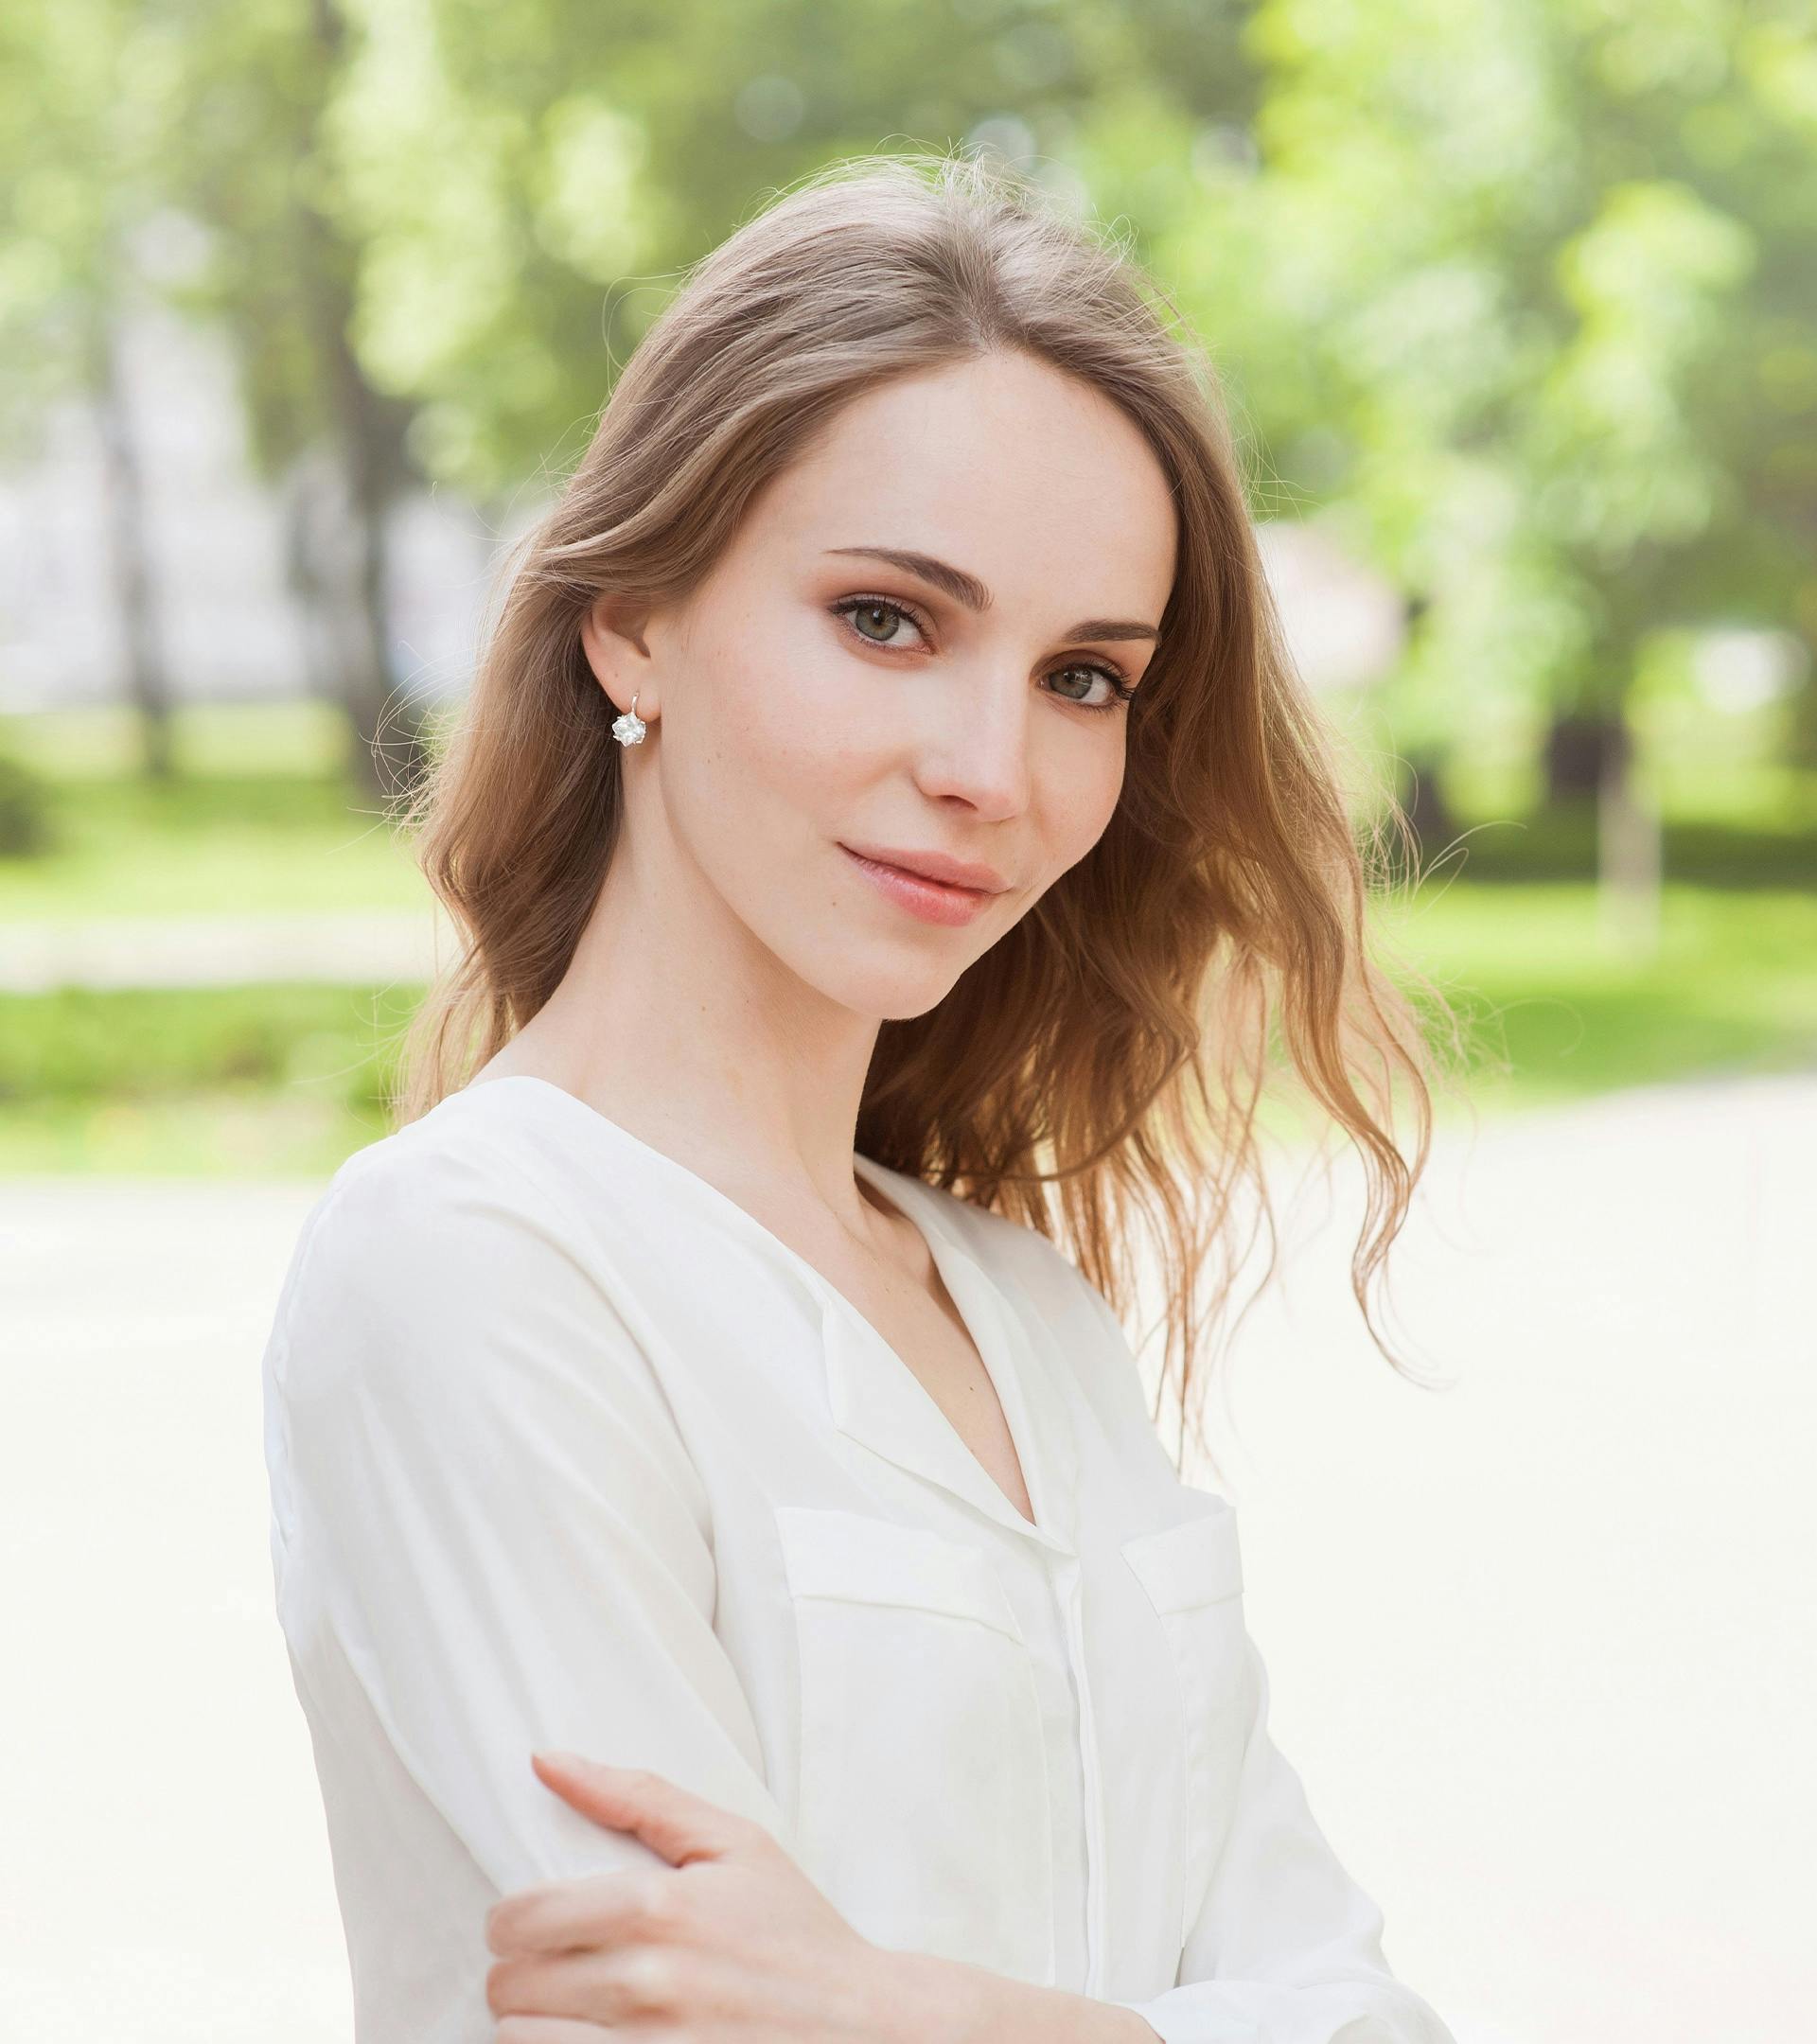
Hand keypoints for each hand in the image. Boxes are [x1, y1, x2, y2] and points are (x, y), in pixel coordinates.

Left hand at [482, 1748, 929, 2039]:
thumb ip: (636, 1798)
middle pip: (511, 1984)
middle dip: (522, 1971)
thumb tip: (548, 1761)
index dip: (512, 1922)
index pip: (521, 1918)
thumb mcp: (733, 1843)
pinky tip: (587, 2037)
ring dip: (534, 2023)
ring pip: (522, 2038)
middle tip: (556, 1967)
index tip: (530, 1926)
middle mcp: (646, 1982)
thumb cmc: (796, 1935)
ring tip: (567, 2010)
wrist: (863, 2027)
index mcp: (658, 1907)